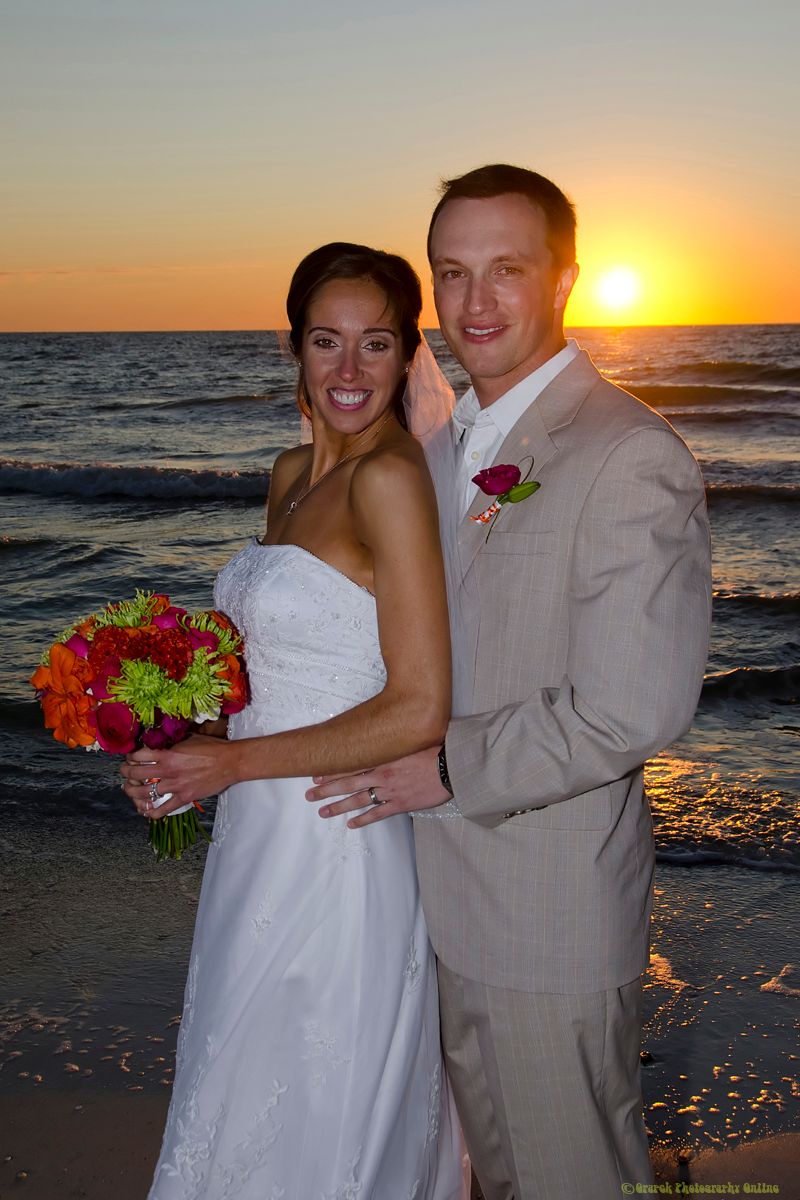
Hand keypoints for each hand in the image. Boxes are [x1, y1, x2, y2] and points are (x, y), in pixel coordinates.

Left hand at [121, 734, 238, 817]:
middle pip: (136, 774)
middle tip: (124, 772)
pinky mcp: (184, 797)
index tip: (130, 757)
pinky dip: (152, 812)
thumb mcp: (189, 739)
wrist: (231, 762)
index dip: (131, 756)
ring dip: (133, 792)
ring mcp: (176, 786)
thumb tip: (161, 741)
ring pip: (145, 793)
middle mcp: (169, 771)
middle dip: (126, 773)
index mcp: (169, 754)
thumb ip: (173, 743)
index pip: (139, 755)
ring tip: (129, 790)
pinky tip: (146, 811)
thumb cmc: (212, 748)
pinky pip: (163, 809)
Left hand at [305, 746, 450, 828]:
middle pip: (348, 783)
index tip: (316, 773)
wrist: (451, 766)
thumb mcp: (410, 739)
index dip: (332, 770)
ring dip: (339, 807)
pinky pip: (378, 814)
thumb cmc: (434, 749)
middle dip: (327, 789)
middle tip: (310, 795)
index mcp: (383, 757)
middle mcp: (382, 774)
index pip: (351, 764)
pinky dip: (364, 820)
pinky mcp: (401, 804)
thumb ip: (393, 741)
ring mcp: (390, 790)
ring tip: (323, 812)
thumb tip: (381, 735)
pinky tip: (351, 824)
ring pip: (358, 800)